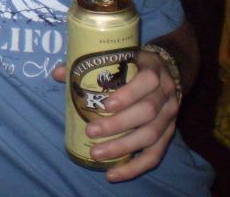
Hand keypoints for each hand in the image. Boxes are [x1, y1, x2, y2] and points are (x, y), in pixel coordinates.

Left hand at [52, 49, 179, 180]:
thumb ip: (90, 62)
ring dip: (123, 148)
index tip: (104, 105)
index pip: (147, 81)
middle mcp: (166, 94)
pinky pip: (155, 154)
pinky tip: (114, 174)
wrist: (167, 68)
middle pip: (147, 112)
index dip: (128, 95)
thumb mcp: (119, 55)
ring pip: (151, 135)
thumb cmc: (134, 62)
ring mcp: (170, 115)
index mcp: (153, 69)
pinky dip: (135, 167)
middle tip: (91, 132)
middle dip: (118, 125)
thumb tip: (58, 74)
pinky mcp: (169, 133)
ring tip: (96, 153)